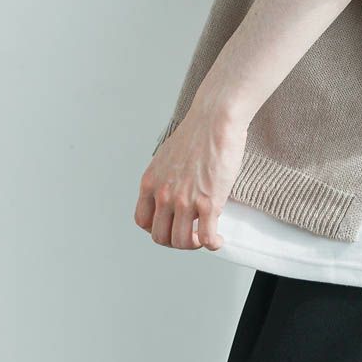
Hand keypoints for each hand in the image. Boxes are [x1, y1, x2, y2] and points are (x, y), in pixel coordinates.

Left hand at [134, 106, 246, 250]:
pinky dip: (213, 244)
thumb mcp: (168, 156)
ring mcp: (185, 200)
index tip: (171, 225)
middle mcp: (164, 194)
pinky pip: (207, 237)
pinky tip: (218, 239)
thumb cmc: (198, 130)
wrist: (216, 117)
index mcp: (151, 182)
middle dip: (176, 240)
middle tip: (191, 233)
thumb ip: (167, 178)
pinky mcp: (209, 202)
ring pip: (182, 241)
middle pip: (160, 236)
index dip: (157, 228)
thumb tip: (177, 191)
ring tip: (205, 236)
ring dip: (194, 244)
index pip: (143, 221)